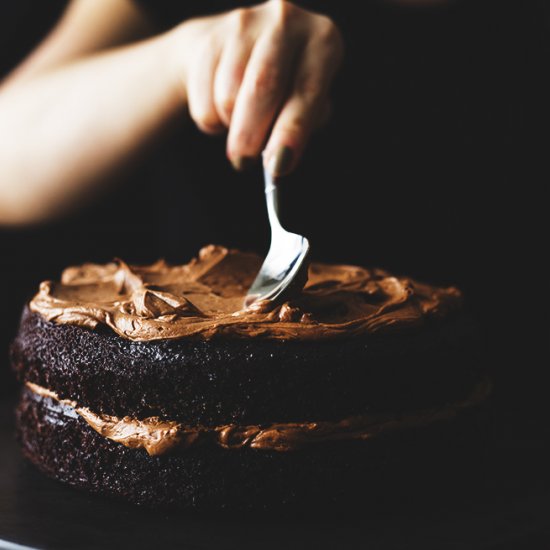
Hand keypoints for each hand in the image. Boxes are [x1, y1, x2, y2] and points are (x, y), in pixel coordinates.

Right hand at [172, 0, 343, 175]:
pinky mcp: (209, 36)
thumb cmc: (286, 86)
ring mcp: (244, 23)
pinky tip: (223, 110)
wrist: (241, 50)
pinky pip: (204, 96)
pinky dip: (211, 118)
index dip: (291, 132)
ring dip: (230, 125)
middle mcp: (286, 21)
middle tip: (244, 163)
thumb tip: (279, 160)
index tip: (279, 165)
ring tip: (241, 125)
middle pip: (261, 87)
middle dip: (250, 135)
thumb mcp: (307, 103)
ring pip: (228, 95)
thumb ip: (299, 129)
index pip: (306, 91)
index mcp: (323, 40)